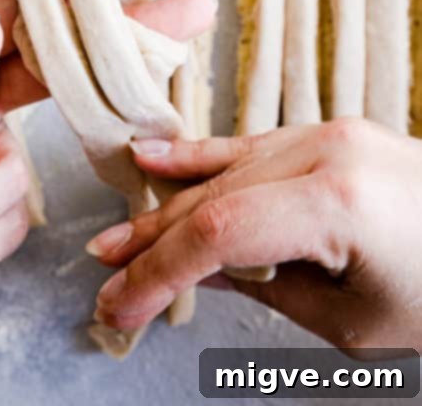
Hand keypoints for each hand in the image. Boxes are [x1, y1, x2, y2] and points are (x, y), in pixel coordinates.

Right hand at [88, 118, 421, 352]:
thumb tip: (191, 275)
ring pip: (227, 167)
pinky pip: (255, 143)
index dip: (158, 272)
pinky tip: (152, 156)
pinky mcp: (335, 134)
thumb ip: (262, 288)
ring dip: (167, 204)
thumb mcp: (353, 324)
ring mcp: (332, 133)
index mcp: (338, 201)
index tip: (118, 308)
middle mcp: (329, 150)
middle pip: (214, 196)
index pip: (217, 233)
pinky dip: (203, 154)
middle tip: (104, 279)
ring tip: (115, 237)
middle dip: (154, 244)